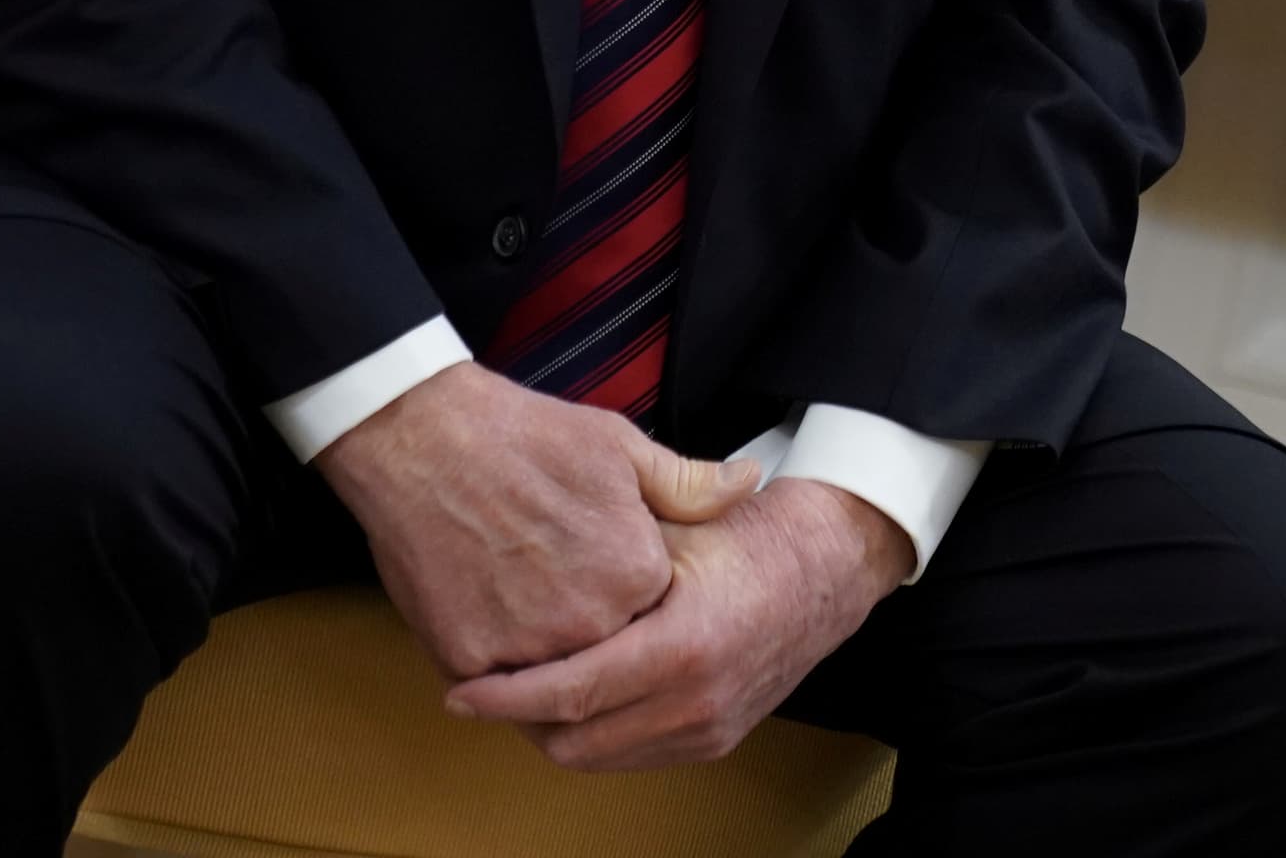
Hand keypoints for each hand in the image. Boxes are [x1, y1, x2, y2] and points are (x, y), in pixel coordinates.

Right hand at [316, 361, 757, 679]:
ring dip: (546, 651)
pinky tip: (487, 605)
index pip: (658, 613)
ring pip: (554, 674)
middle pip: (608, 649)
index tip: (602, 557)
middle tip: (555, 572)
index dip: (630, 587)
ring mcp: (527, 648)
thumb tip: (749, 484)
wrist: (422, 440)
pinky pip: (497, 683)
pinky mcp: (468, 661)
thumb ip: (689, 485)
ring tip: (523, 591)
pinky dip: (495, 659)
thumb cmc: (523, 438)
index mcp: (637, 573)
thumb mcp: (620, 447)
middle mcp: (589, 621)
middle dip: (591, 625)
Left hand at [445, 477, 912, 770]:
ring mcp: (706, 729)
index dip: (504, 696)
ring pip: (597, 757)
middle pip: (572, 741)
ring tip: (519, 696)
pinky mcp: (712, 742)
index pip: (569, 693)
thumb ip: (604, 554)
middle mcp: (696, 700)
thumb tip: (519, 571)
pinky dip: (592, 737)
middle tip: (480, 691)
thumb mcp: (674, 528)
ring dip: (551, 733)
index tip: (460, 690)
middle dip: (517, 722)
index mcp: (682, 646)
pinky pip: (630, 757)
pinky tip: (573, 702)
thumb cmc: (748, 539)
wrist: (824, 568)